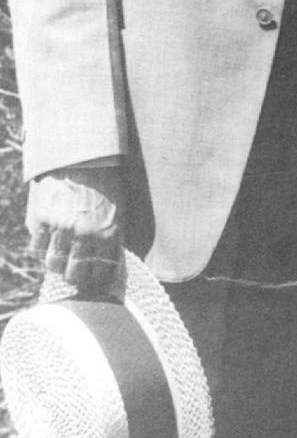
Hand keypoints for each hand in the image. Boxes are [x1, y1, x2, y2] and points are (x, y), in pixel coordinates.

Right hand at [26, 167, 124, 295]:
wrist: (81, 157)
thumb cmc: (105, 183)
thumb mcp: (118, 211)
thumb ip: (110, 238)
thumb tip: (105, 263)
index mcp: (108, 236)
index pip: (101, 274)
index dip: (96, 280)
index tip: (93, 279)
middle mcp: (84, 236)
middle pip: (74, 276)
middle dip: (74, 276)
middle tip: (74, 271)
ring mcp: (60, 229)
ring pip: (52, 265)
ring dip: (56, 263)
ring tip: (60, 255)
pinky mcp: (41, 219)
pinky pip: (36, 247)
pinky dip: (41, 248)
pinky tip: (48, 240)